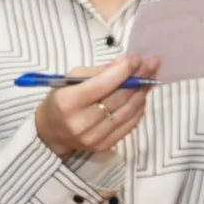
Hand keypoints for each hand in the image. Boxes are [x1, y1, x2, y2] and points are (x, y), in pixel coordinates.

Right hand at [34, 55, 157, 157]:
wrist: (52, 131)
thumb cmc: (62, 99)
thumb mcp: (72, 79)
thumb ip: (99, 71)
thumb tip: (125, 61)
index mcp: (68, 102)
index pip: (101, 85)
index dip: (122, 71)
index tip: (136, 59)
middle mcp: (81, 122)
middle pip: (118, 99)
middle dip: (138, 78)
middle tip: (151, 64)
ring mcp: (94, 137)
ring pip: (128, 112)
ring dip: (142, 93)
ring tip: (150, 78)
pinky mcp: (105, 145)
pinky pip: (129, 125)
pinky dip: (139, 108)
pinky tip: (142, 96)